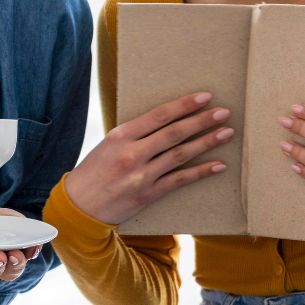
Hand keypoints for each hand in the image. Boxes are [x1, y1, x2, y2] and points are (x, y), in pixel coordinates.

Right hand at [64, 92, 233, 224]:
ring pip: (181, 154)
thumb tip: (168, 120)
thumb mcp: (110, 143)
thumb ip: (136, 133)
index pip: (159, 115)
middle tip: (224, 112)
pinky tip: (218, 165)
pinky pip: (180, 180)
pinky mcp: (148, 194)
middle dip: (202, 121)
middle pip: (174, 133)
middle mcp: (132, 153)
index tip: (205, 97)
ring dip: (207, 142)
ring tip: (226, 132)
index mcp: (121, 135)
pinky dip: (201, 172)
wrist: (78, 207)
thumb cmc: (95, 170)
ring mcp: (141, 175)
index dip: (184, 105)